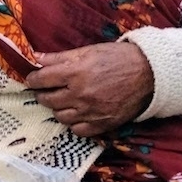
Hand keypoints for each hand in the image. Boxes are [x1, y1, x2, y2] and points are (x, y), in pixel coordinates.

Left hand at [25, 41, 153, 137]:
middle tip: (46, 90)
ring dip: (58, 108)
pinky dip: (74, 123)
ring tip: (62, 101)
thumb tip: (36, 58)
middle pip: (47, 100)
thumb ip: (60, 57)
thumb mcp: (88, 51)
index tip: (32, 80)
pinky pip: (78, 130)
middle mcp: (80, 94)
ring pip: (60, 116)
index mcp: (75, 73)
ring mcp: (91, 111)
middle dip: (42, 94)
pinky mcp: (103, 124)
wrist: (149, 73)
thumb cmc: (117, 58)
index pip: (41, 79)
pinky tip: (77, 114)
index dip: (33, 79)